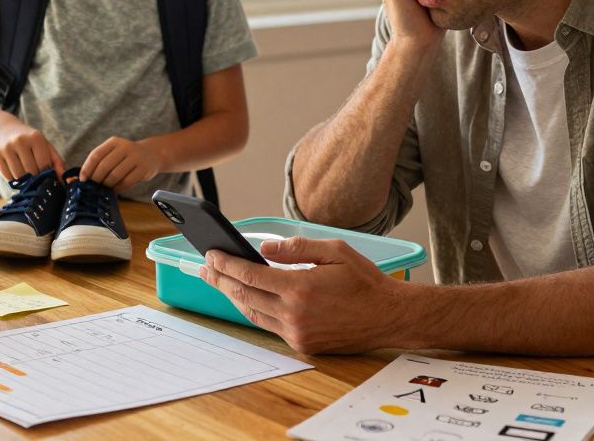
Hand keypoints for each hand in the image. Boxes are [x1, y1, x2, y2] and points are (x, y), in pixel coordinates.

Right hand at [0, 119, 65, 180]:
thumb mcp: (44, 145)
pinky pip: (8, 177)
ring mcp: (6, 148)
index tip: (45, 173)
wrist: (2, 129)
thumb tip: (63, 179)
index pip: (44, 165)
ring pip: (19, 176)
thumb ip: (56, 161)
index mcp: (35, 137)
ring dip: (24, 179)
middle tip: (35, 174)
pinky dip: (13, 179)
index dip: (46, 173)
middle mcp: (20, 141)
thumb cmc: (28, 140)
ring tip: (25, 171)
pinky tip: (14, 170)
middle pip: (31, 171)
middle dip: (35, 177)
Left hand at [81, 137, 163, 190]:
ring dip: (107, 184)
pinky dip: (118, 188)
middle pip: (105, 166)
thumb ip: (100, 161)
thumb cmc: (126, 156)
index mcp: (114, 142)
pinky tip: (115, 189)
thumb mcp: (114, 152)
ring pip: (115, 175)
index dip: (87, 168)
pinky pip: (126, 182)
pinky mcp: (143, 169)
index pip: (96, 155)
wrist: (151, 154)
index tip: (83, 179)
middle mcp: (125, 147)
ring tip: (105, 188)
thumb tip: (83, 178)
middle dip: (96, 179)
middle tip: (93, 186)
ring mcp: (136, 157)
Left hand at [200, 236, 408, 353]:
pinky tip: (245, 297)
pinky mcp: (302, 344)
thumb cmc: (365, 281)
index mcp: (300, 288)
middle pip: (244, 295)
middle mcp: (294, 314)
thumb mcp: (335, 251)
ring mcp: (296, 333)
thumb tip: (263, 248)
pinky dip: (253, 309)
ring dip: (232, 296)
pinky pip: (268, 325)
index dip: (226, 264)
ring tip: (218, 280)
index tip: (211, 254)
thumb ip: (296, 248)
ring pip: (252, 313)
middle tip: (204, 267)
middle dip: (220, 278)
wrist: (389, 317)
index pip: (250, 275)